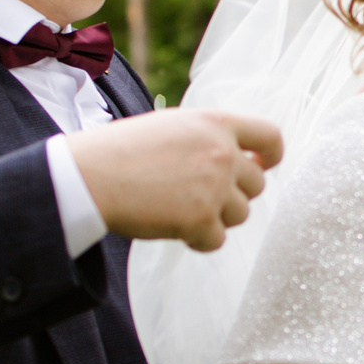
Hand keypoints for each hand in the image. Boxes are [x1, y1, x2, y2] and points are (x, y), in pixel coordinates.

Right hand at [66, 110, 283, 249]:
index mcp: (216, 123)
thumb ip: (208, 138)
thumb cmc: (123, 151)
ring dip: (216, 218)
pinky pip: (218, 239)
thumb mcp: (172, 126)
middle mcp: (223, 153)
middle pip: (257, 184)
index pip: (270, 136)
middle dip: (234, 194)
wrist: (92, 175)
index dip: (271, 155)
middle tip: (199, 197)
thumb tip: (238, 159)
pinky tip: (175, 229)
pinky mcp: (201, 220)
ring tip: (180, 210)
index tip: (261, 165)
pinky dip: (200, 240)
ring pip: (240, 214)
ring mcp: (215, 187)